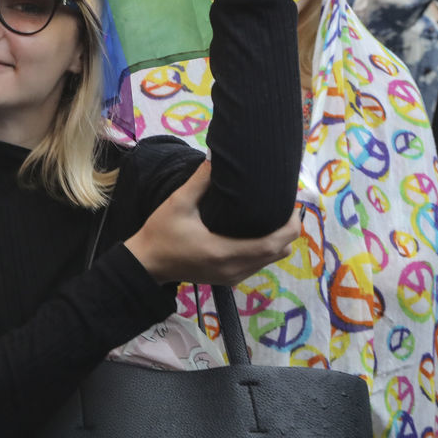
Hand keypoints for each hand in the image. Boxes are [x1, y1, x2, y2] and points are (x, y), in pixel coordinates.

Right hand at [124, 161, 299, 285]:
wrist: (145, 263)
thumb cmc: (160, 233)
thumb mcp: (177, 204)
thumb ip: (199, 181)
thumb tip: (216, 159)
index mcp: (224, 252)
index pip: (273, 244)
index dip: (289, 225)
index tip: (291, 204)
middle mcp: (234, 269)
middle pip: (279, 252)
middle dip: (287, 230)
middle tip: (283, 206)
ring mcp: (232, 277)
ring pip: (271, 260)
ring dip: (277, 241)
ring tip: (272, 216)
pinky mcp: (228, 278)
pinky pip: (258, 265)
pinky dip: (264, 249)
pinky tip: (256, 232)